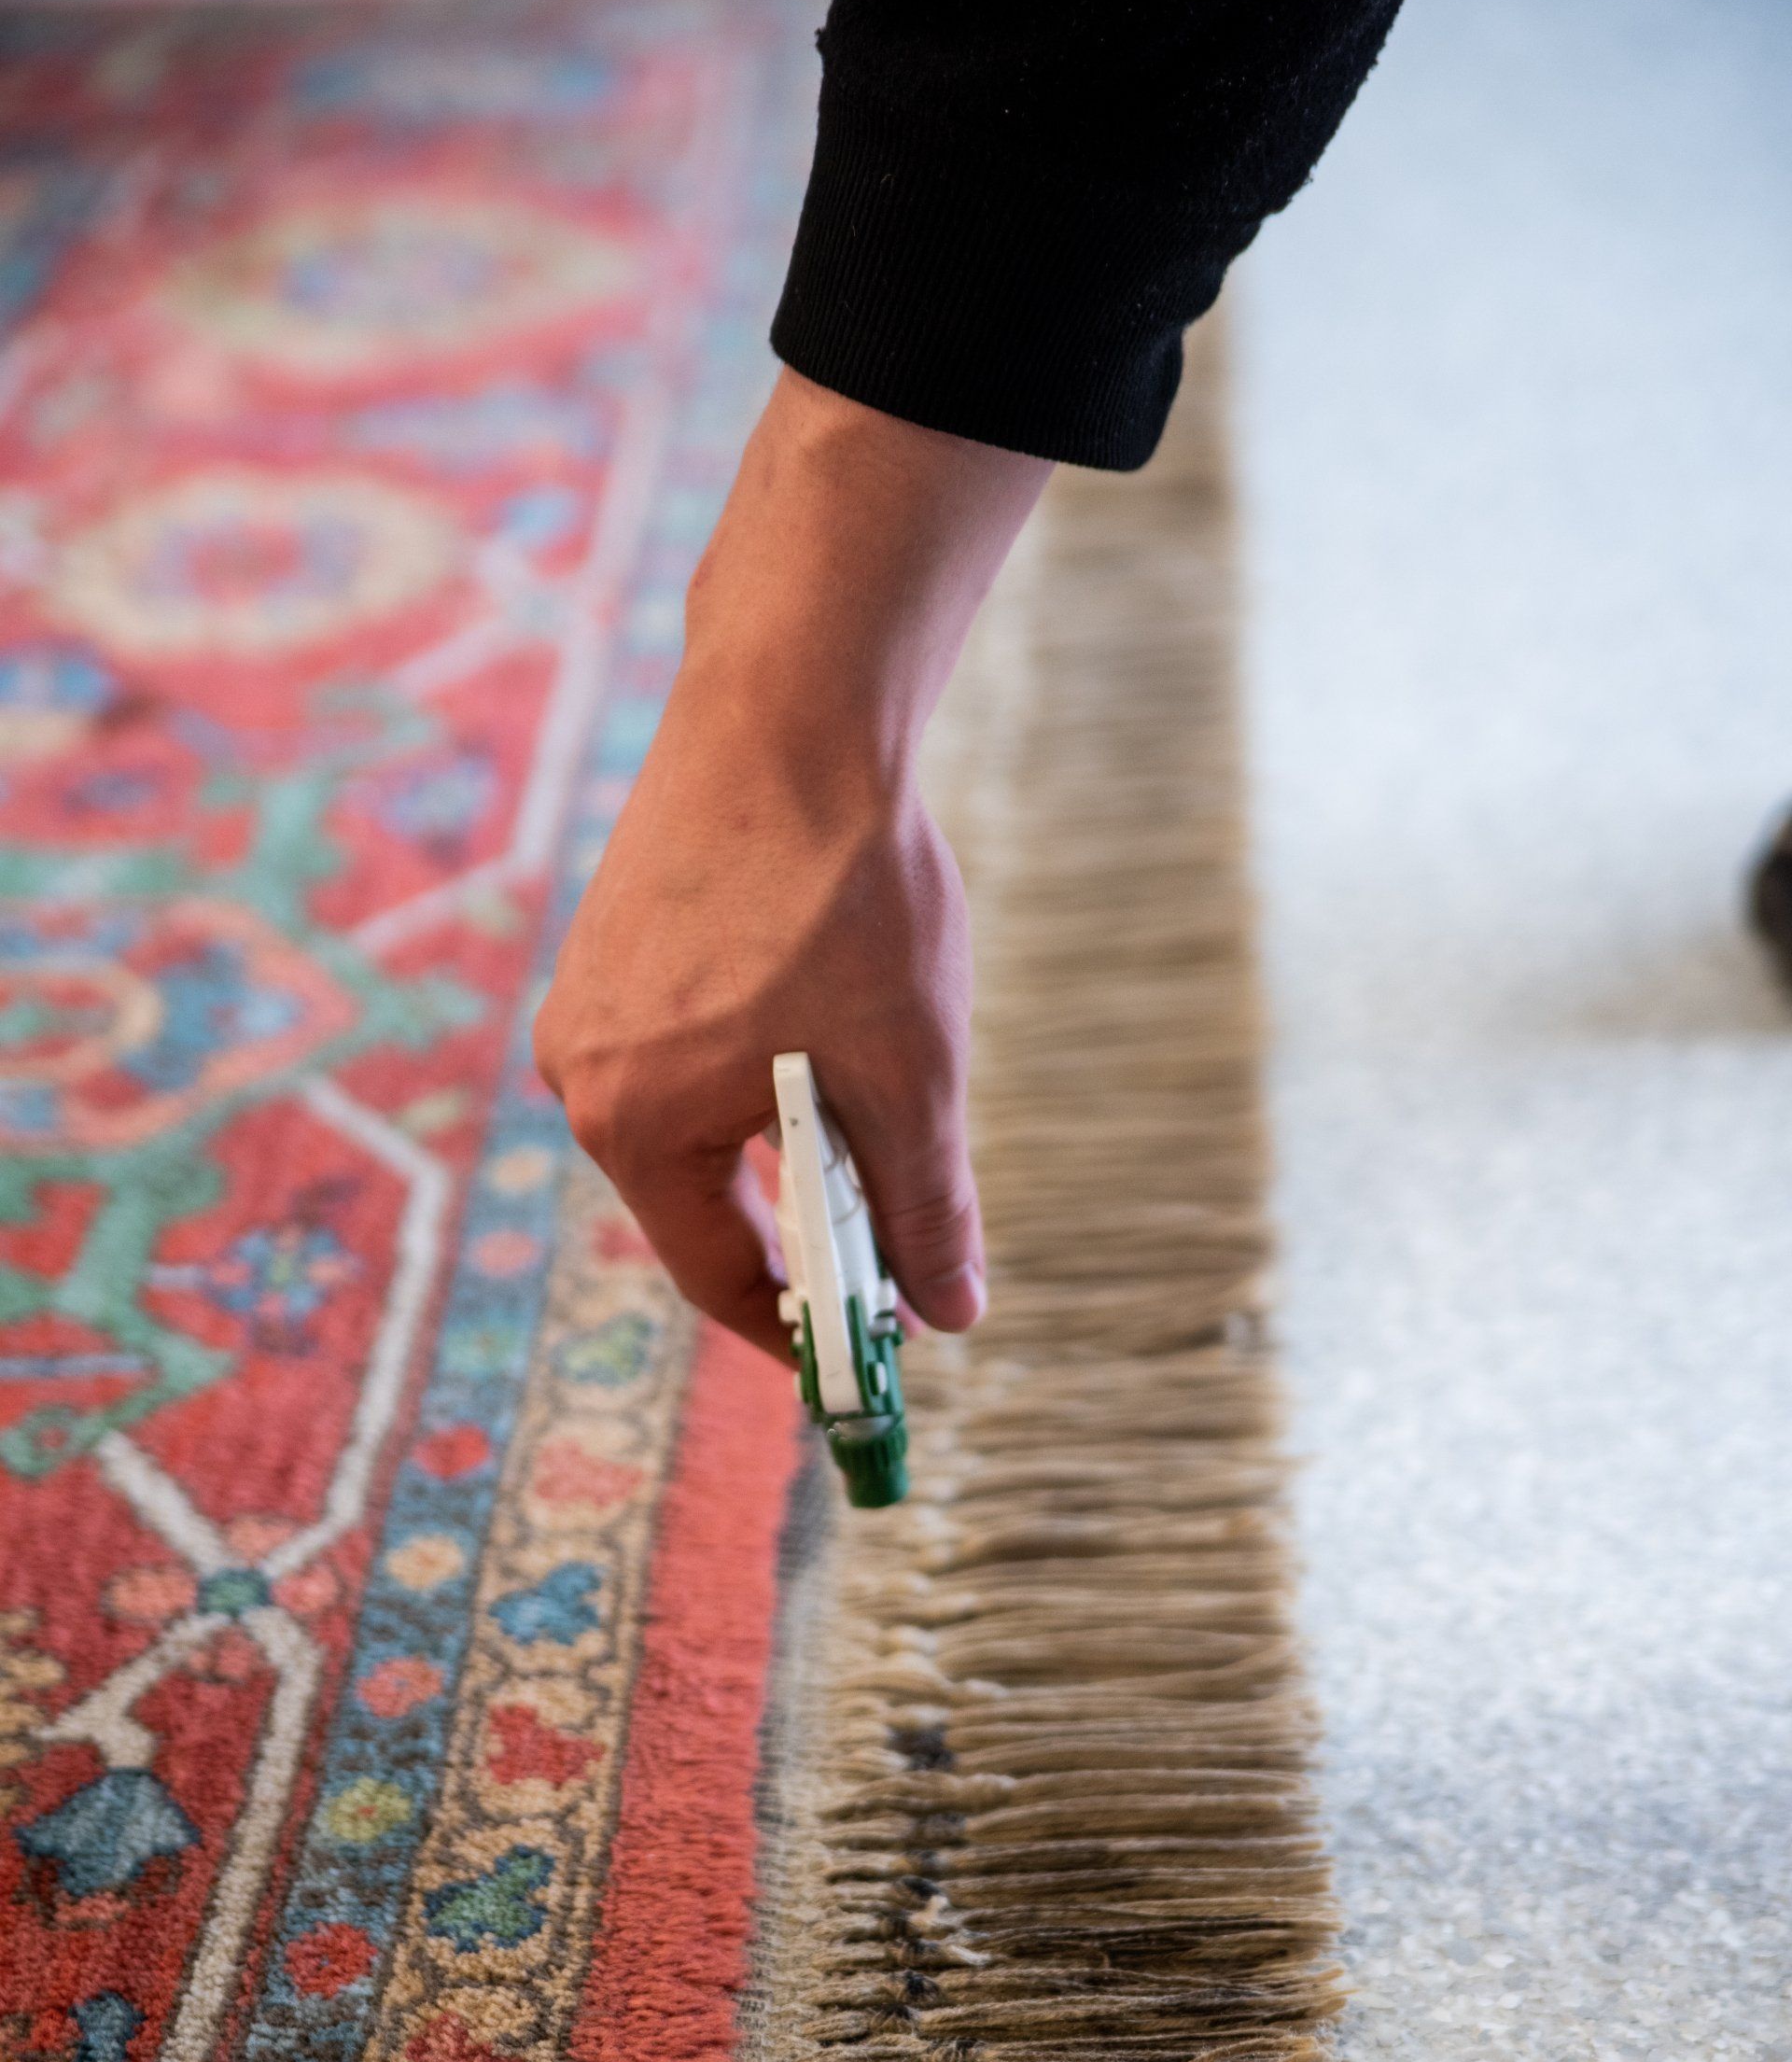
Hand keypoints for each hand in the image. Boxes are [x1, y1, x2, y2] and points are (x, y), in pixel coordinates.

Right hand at [534, 371, 1048, 1360]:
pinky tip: (827, 1020)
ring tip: (879, 1090)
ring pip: (700, 1125)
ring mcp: (586, 1008)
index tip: (868, 1354)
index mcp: (636, 1126)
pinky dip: (759, 1069)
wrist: (790, 707)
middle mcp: (581, 1075)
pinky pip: (684, 1054)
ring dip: (790, 1138)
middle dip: (806, 1224)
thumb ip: (928, 1208)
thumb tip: (949, 1311)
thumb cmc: (846, 893)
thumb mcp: (911, 1074)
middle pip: (703, 1203)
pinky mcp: (606, 951)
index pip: (718, 1277)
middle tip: (901, 1233)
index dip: (803, 1329)